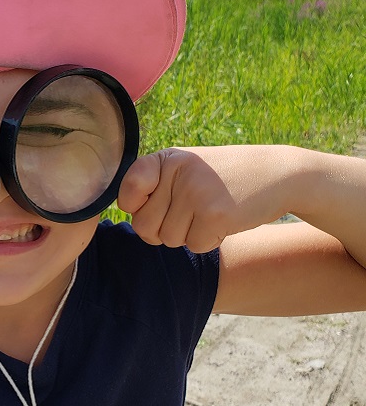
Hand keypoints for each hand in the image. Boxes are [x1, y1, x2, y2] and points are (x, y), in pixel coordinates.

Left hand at [116, 146, 290, 251]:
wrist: (278, 174)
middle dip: (164, 230)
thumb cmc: (223, 178)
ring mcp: (195, 193)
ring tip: (210, 212)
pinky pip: (195, 246)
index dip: (136, 207)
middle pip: (144, 226)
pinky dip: (209, 241)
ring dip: (189, 235)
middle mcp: (177, 172)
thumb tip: (132, 217)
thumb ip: (155, 187)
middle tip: (190, 214)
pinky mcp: (215, 215)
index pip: (127, 192)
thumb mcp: (186, 169)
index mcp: (166, 159)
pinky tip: (225, 220)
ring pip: (169, 240)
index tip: (157, 202)